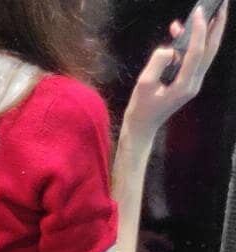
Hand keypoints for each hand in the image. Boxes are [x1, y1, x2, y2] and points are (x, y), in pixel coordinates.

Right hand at [124, 4, 227, 143]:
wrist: (143, 127)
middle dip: (218, 26)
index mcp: (184, 85)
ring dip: (207, 32)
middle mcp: (194, 83)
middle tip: (222, 5)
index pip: (197, 52)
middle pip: (210, 50)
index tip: (198, 12)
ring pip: (205, 52)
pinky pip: (195, 57)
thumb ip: (158, 62)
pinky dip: (191, 43)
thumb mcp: (144, 83)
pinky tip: (180, 32)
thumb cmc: (141, 107)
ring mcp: (193, 82)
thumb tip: (171, 49)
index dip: (199, 30)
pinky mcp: (189, 81)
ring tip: (207, 12)